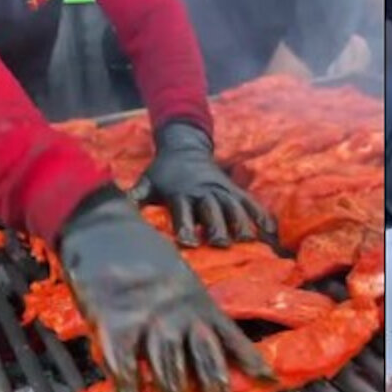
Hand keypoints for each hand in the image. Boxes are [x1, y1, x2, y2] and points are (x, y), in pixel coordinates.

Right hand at [60, 188, 274, 391]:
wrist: (103, 228)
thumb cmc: (141, 253)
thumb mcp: (180, 277)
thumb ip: (192, 308)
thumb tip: (210, 340)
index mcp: (200, 302)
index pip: (233, 337)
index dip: (251, 362)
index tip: (270, 383)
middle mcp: (181, 314)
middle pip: (206, 363)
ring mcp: (149, 320)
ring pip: (170, 372)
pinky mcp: (115, 325)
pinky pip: (126, 368)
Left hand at [142, 123, 273, 246]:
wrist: (184, 146)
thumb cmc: (163, 172)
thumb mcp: (147, 181)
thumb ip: (136, 196)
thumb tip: (120, 208)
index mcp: (181, 192)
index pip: (184, 211)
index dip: (186, 226)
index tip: (188, 243)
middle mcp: (203, 191)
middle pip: (213, 210)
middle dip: (218, 226)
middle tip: (221, 244)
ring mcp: (221, 189)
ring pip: (235, 206)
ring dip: (242, 222)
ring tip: (248, 240)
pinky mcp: (234, 190)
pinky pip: (251, 202)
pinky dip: (262, 215)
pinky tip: (271, 231)